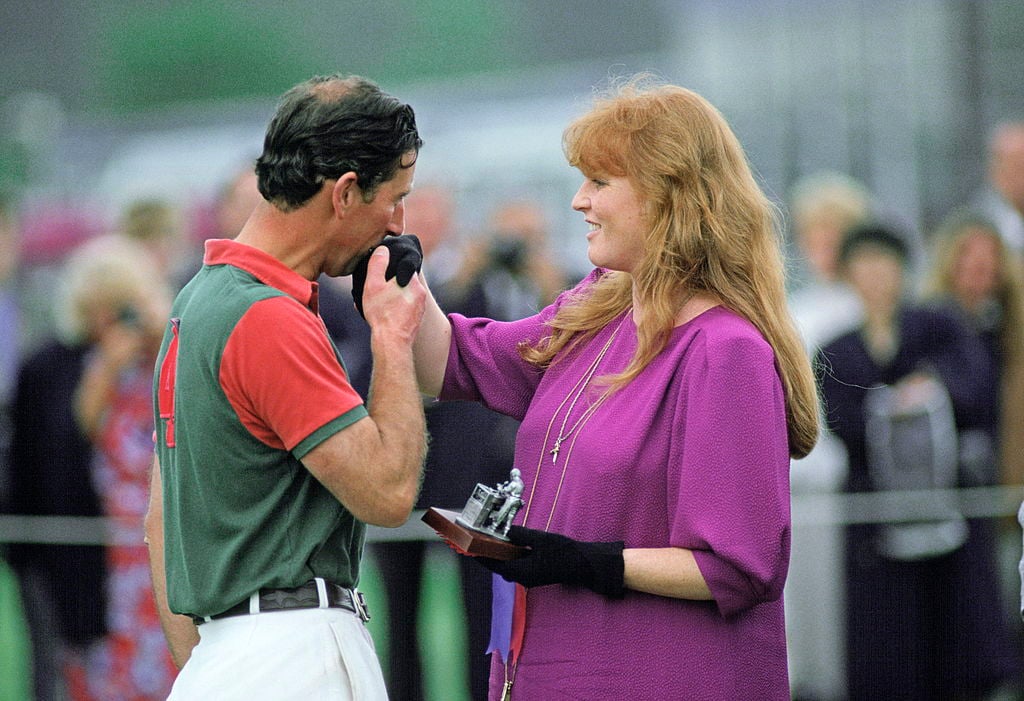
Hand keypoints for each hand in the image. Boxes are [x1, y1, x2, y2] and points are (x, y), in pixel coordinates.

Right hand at [351, 234, 422, 317]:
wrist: (392, 343)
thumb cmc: (381, 313)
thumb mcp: (373, 285)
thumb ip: (377, 264)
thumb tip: (383, 249)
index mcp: (413, 281)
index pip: (404, 265)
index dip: (391, 266)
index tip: (381, 272)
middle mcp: (421, 293)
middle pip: (404, 281)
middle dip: (390, 283)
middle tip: (376, 290)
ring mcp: (420, 307)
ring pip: (404, 296)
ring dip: (393, 297)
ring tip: (378, 304)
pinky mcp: (417, 319)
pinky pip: (406, 308)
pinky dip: (396, 309)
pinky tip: (384, 314)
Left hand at [478, 525, 624, 597]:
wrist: (585, 565)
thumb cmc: (564, 553)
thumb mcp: (541, 540)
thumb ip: (521, 535)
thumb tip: (505, 531)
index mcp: (521, 572)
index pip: (494, 564)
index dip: (479, 556)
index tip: (467, 548)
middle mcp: (523, 578)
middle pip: (498, 566)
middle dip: (486, 554)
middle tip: (476, 541)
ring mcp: (529, 577)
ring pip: (507, 566)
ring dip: (498, 555)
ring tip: (488, 540)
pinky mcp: (535, 574)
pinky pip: (517, 565)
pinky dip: (509, 556)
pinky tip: (509, 545)